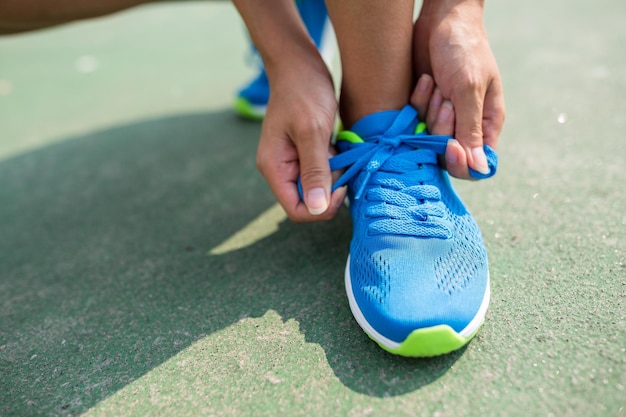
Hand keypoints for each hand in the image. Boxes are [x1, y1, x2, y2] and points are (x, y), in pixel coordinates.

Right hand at [257, 58, 345, 221]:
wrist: (300, 64)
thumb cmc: (304, 92)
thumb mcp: (312, 131)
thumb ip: (314, 171)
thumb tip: (316, 209)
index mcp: (274, 167)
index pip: (296, 210)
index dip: (320, 208)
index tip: (340, 187)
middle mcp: (280, 169)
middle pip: (308, 202)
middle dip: (329, 189)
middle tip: (341, 164)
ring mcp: (292, 162)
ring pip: (317, 188)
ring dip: (333, 176)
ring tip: (338, 150)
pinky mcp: (305, 154)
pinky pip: (322, 172)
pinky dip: (334, 164)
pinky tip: (336, 145)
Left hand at [413, 0, 504, 178]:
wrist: (441, 19)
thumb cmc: (464, 49)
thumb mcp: (470, 89)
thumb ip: (471, 130)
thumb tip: (480, 169)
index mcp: (486, 123)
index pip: (475, 165)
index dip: (461, 162)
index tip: (450, 146)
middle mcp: (464, 124)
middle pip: (446, 153)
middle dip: (442, 128)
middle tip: (445, 99)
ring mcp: (441, 117)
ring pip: (427, 138)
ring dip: (429, 112)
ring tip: (437, 84)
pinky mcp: (421, 108)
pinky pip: (413, 120)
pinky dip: (417, 101)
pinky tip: (425, 80)